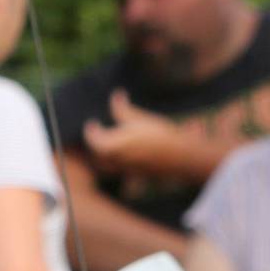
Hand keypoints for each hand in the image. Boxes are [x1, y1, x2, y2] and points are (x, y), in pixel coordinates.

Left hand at [81, 91, 199, 180]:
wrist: (178, 157)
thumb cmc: (156, 135)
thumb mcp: (138, 118)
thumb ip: (122, 109)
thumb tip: (116, 95)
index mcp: (109, 147)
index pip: (93, 139)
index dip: (91, 131)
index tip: (91, 123)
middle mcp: (113, 162)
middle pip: (97, 156)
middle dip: (94, 146)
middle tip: (95, 135)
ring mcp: (124, 171)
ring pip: (106, 165)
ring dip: (103, 156)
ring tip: (106, 145)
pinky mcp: (135, 175)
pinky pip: (119, 169)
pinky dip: (116, 161)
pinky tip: (123, 153)